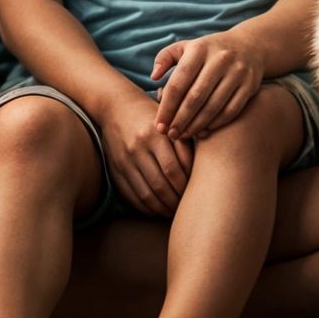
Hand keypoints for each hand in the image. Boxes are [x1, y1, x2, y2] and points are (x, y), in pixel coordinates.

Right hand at [100, 87, 193, 215]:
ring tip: (175, 211)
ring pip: (147, 194)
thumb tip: (203, 170)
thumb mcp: (170, 120)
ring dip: (163, 208)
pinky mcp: (115, 170)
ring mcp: (125, 160)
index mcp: (155, 133)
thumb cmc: (151, 114)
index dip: (186, 185)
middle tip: (187, 205)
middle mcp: (138, 147)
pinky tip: (158, 209)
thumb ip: (184, 142)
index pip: (173, 168)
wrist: (116, 106)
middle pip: (161, 184)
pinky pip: (132, 196)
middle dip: (176, 200)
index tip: (195, 191)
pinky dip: (147, 208)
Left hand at [152, 29, 264, 139]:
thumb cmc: (208, 51)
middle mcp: (219, 59)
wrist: (250, 45)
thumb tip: (153, 77)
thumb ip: (165, 58)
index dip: (167, 107)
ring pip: (213, 106)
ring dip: (196, 125)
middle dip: (180, 119)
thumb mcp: (186, 46)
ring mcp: (236, 72)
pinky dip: (216, 123)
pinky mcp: (249, 85)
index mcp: (199, 49)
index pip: (178, 82)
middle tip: (171, 135)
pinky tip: (204, 131)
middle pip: (195, 97)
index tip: (159, 125)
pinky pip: (231, 110)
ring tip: (184, 135)